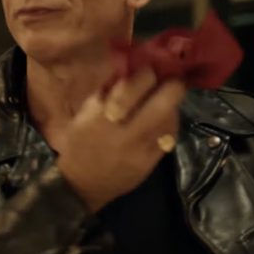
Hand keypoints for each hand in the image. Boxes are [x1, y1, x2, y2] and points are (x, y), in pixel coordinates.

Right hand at [56, 69, 185, 212]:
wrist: (82, 186)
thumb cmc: (80, 143)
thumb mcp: (85, 113)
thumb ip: (107, 90)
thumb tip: (129, 67)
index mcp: (104, 116)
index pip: (136, 85)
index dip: (147, 73)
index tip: (149, 71)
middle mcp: (127, 132)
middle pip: (164, 102)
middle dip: (173, 86)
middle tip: (172, 80)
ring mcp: (143, 150)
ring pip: (171, 119)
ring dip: (172, 105)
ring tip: (166, 100)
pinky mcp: (151, 163)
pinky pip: (169, 137)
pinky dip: (169, 124)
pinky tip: (163, 120)